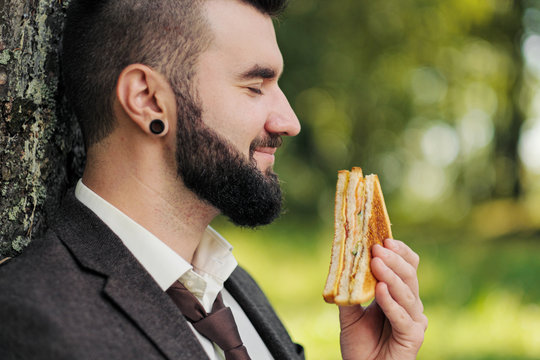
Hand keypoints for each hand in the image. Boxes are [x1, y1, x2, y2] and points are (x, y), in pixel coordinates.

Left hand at [338, 239, 427, 359]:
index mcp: (397, 294)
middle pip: (409, 275)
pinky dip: (391, 302)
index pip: (406, 266)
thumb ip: (349, 293)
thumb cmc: (360, 346)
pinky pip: (403, 316)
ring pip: (407, 293)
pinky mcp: (412, 336)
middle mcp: (409, 304)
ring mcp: (413, 320)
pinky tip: (380, 290)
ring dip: (391, 276)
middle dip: (393, 259)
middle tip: (377, 246)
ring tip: (377, 262)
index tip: (382, 237)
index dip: (398, 251)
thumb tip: (341, 267)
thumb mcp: (350, 314)